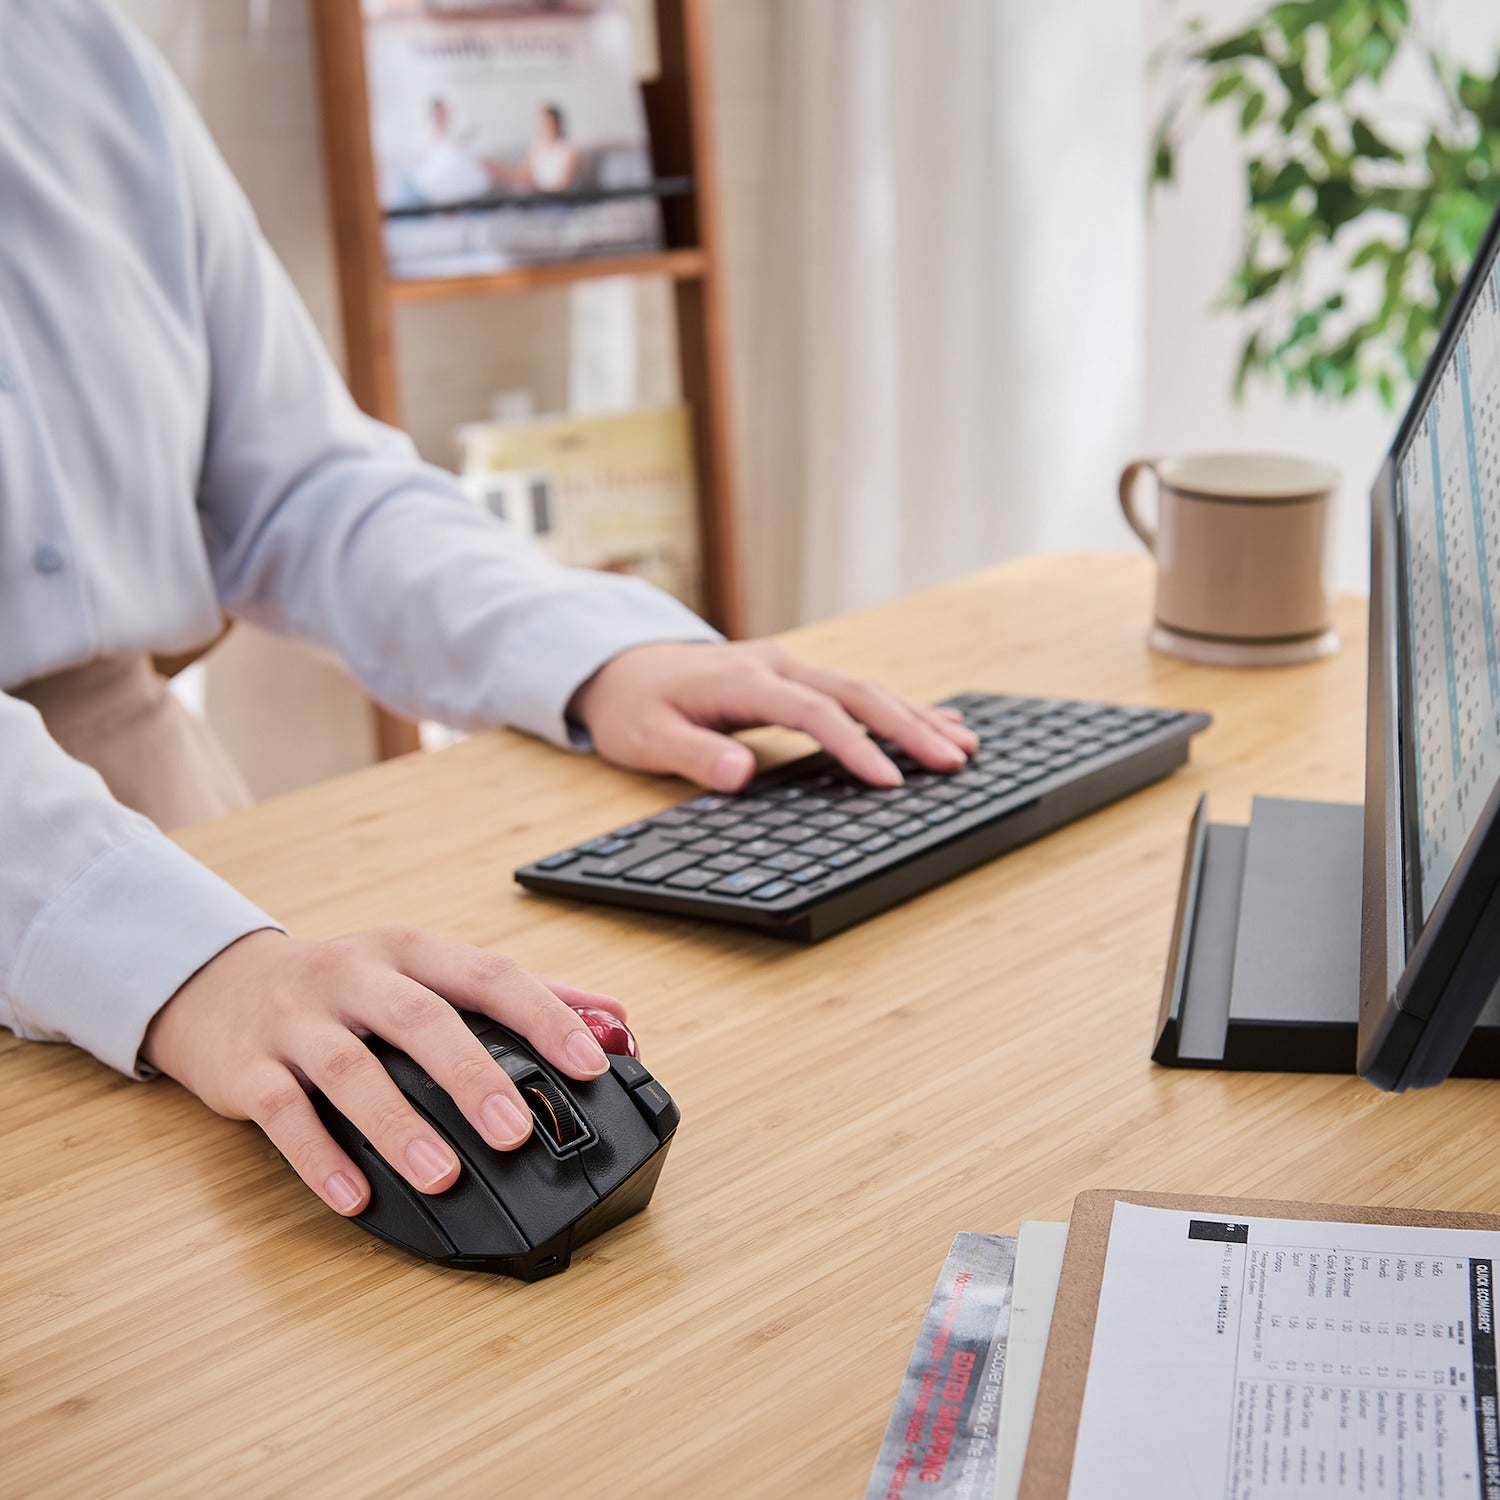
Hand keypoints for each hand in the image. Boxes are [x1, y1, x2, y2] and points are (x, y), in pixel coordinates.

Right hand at [141, 925, 624, 1215]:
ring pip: (351, 1069)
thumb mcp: (426, 971)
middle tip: (517, 1132)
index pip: (488, 974)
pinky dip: (321, 1157)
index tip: (591, 1063)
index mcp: (411, 950)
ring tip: (443, 1176)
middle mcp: (355, 974)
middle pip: (421, 1019)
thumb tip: (615, 1018)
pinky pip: (284, 1114)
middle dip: (473, 1077)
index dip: (544, 1016)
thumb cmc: (347, 988)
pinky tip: (356, 1196)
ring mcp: (297, 1019)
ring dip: (400, 1126)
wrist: (220, 987)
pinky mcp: (247, 1068)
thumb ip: (519, 995)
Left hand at [568, 640, 978, 790]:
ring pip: (864, 688)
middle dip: (909, 726)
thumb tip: (740, 775)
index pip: (815, 712)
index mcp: (745, 680)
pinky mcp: (796, 677)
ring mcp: (790, 667)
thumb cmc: (635, 706)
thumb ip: (693, 754)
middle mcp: (777, 666)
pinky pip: (854, 691)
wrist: (623, 667)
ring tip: (965, 745)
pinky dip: (897, 707)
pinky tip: (934, 721)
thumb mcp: (646, 736)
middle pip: (856, 693)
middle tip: (955, 759)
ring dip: (915, 716)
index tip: (890, 781)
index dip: (856, 747)